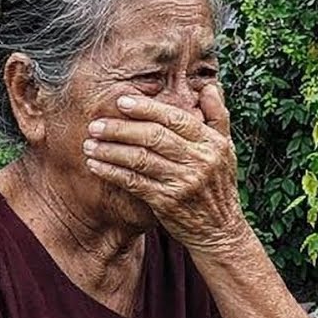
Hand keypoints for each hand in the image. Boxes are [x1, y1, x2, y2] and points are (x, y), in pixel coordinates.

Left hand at [82, 83, 247, 251]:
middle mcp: (198, 161)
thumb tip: (209, 86)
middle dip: (121, 128)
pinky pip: (134, 182)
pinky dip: (112, 172)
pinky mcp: (167, 202)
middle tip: (96, 124)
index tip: (122, 102)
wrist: (220, 230)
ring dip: (111, 150)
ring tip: (90, 144)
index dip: (147, 109)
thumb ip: (218, 116)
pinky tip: (97, 165)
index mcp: (212, 144)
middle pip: (154, 137)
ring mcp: (183, 182)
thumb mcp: (227, 149)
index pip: (176, 119)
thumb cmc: (219, 186)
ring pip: (140, 159)